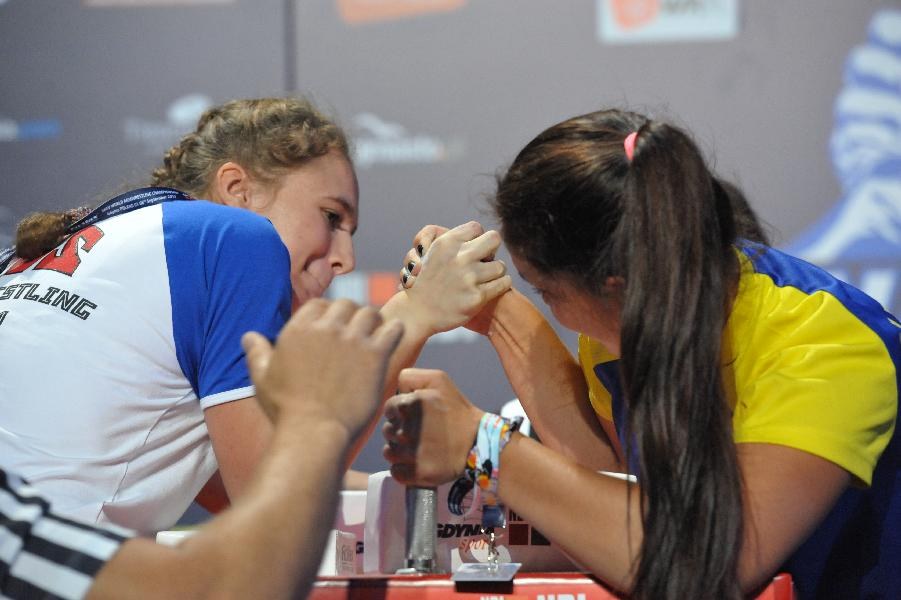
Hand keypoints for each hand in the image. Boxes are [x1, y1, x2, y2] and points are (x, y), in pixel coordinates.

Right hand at [242, 299, 403, 439]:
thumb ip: (257, 352)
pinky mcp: (375, 355)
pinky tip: (389, 341)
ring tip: (373, 336)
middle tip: (355, 333)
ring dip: (372, 322)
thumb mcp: (262, 378)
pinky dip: (393, 331)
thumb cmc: (286, 410)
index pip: (319, 304)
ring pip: (370, 313)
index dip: (327, 315)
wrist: (313, 432)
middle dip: (350, 316)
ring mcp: (353, 340)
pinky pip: (392, 329)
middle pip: (346, 304)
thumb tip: (248, 336)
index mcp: (299, 328)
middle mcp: (327, 328)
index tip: (332, 329)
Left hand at [382, 368, 483, 485]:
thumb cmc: (456, 410)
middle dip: (400, 431)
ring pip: (389, 452)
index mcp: (409, 405)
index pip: (388, 409)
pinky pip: (396, 472)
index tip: (414, 416)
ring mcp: (411, 454)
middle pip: (387, 431)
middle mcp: (407, 430)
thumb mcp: (438, 380)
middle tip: (421, 431)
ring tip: (420, 446)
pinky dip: (404, 469)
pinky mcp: (417, 474)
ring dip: (400, 450)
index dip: (400, 412)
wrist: (478, 441)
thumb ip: (410, 377)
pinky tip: (418, 461)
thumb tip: (394, 389)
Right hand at [400, 221, 511, 333]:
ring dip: (496, 272)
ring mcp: (469, 277)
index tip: (473, 250)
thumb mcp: (431, 252)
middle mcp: (459, 258)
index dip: (477, 238)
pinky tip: (492, 288)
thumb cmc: (427, 281)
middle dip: (491, 249)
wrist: (418, 312)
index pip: (476, 228)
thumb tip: (480, 235)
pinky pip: (503, 283)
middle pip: (494, 239)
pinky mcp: (477, 297)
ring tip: (485, 278)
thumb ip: (454, 241)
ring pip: (500, 265)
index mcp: (447, 243)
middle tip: (485, 261)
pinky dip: (501, 285)